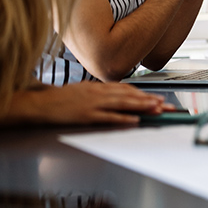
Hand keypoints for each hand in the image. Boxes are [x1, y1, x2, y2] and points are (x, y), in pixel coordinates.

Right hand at [13, 83, 171, 125]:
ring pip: (123, 104)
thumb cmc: (62, 98)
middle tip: (166, 106)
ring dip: (141, 106)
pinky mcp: (86, 115)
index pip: (128, 89)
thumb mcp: (85, 90)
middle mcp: (100, 93)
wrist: (40, 103)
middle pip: (130, 96)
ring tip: (156, 109)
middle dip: (150, 101)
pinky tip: (133, 120)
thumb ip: (102, 93)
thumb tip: (119, 96)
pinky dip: (122, 118)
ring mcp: (94, 103)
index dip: (145, 94)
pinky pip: (107, 117)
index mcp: (100, 87)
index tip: (159, 99)